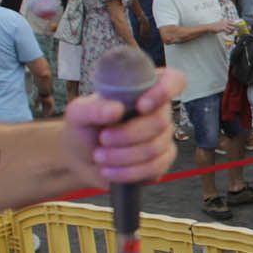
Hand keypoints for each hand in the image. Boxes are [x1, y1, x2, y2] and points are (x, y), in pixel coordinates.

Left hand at [61, 66, 182, 186]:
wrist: (81, 159)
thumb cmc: (84, 129)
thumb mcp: (79, 114)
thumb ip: (94, 108)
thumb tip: (116, 109)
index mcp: (143, 90)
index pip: (173, 80)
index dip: (165, 91)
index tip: (141, 106)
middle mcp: (159, 111)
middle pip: (160, 121)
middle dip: (127, 135)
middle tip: (102, 139)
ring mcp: (163, 137)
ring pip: (155, 148)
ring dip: (123, 156)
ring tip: (100, 156)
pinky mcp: (161, 161)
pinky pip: (155, 167)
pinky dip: (129, 172)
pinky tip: (110, 171)